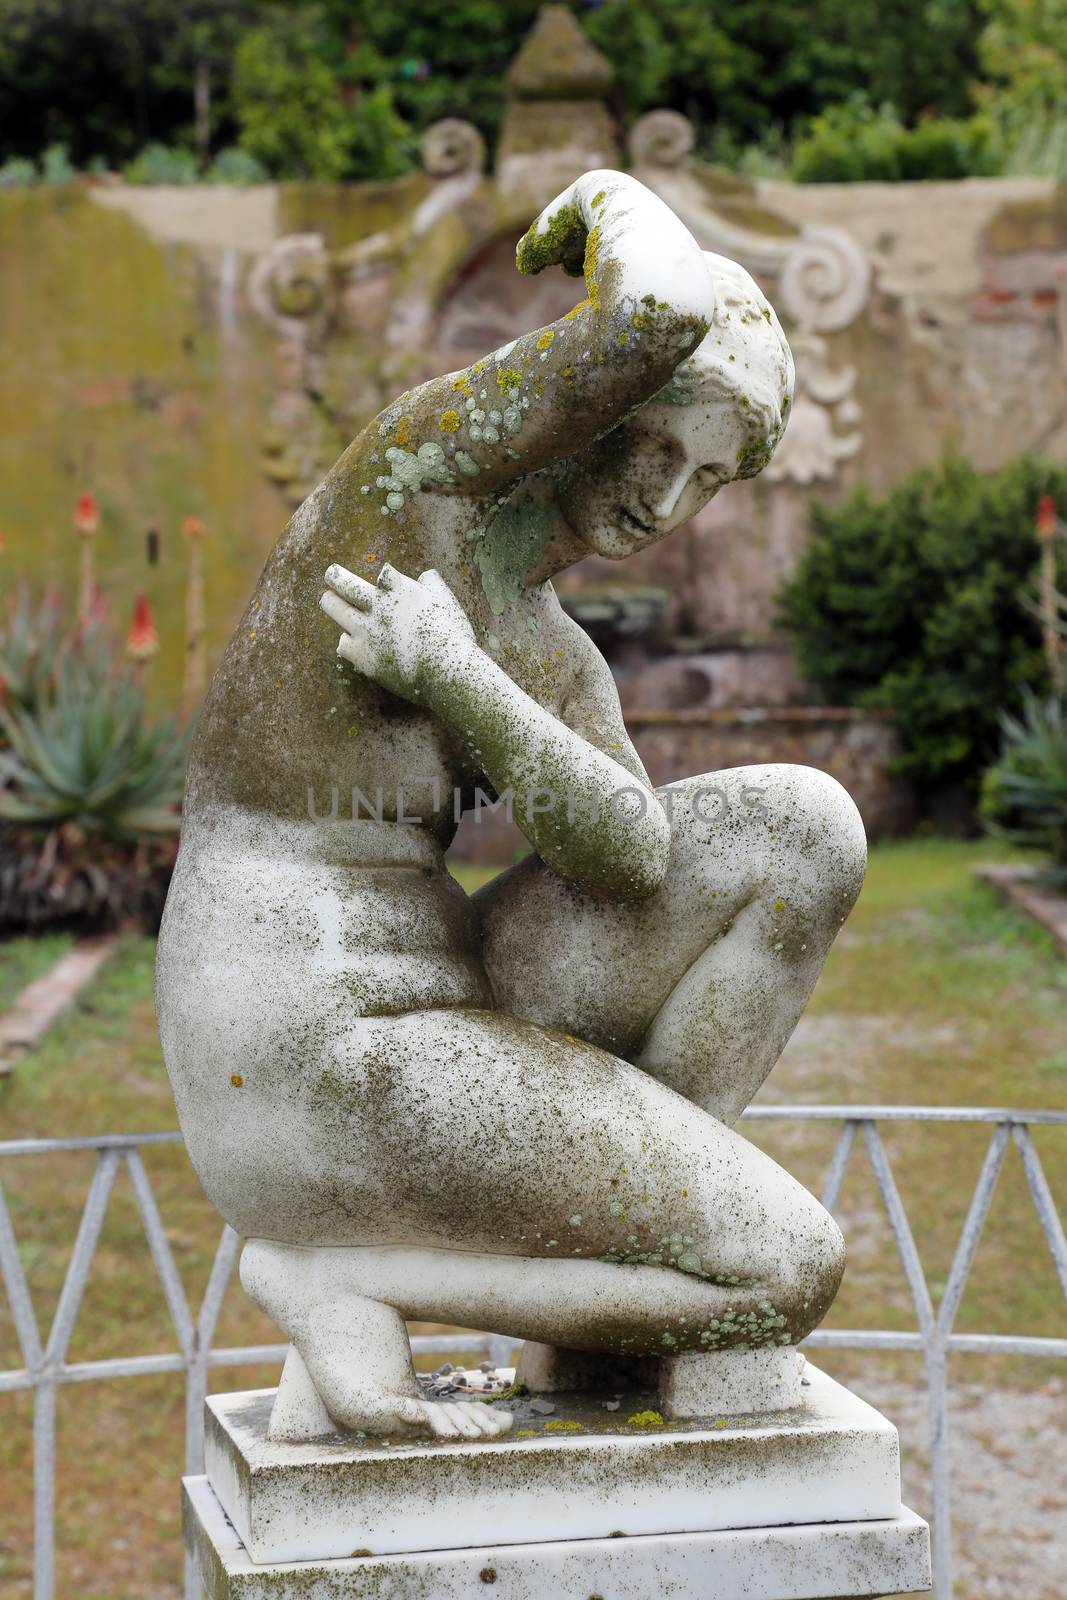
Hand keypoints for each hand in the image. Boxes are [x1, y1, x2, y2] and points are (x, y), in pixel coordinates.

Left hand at [320, 563, 475, 705]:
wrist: (447, 672)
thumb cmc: (452, 636)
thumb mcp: (448, 602)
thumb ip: (433, 584)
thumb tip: (425, 575)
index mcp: (399, 589)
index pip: (384, 574)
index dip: (384, 577)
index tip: (383, 578)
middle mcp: (377, 606)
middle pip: (343, 582)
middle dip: (335, 576)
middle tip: (331, 574)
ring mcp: (366, 630)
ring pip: (333, 607)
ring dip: (331, 602)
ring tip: (329, 600)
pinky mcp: (362, 656)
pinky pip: (342, 644)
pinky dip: (347, 642)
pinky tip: (350, 641)